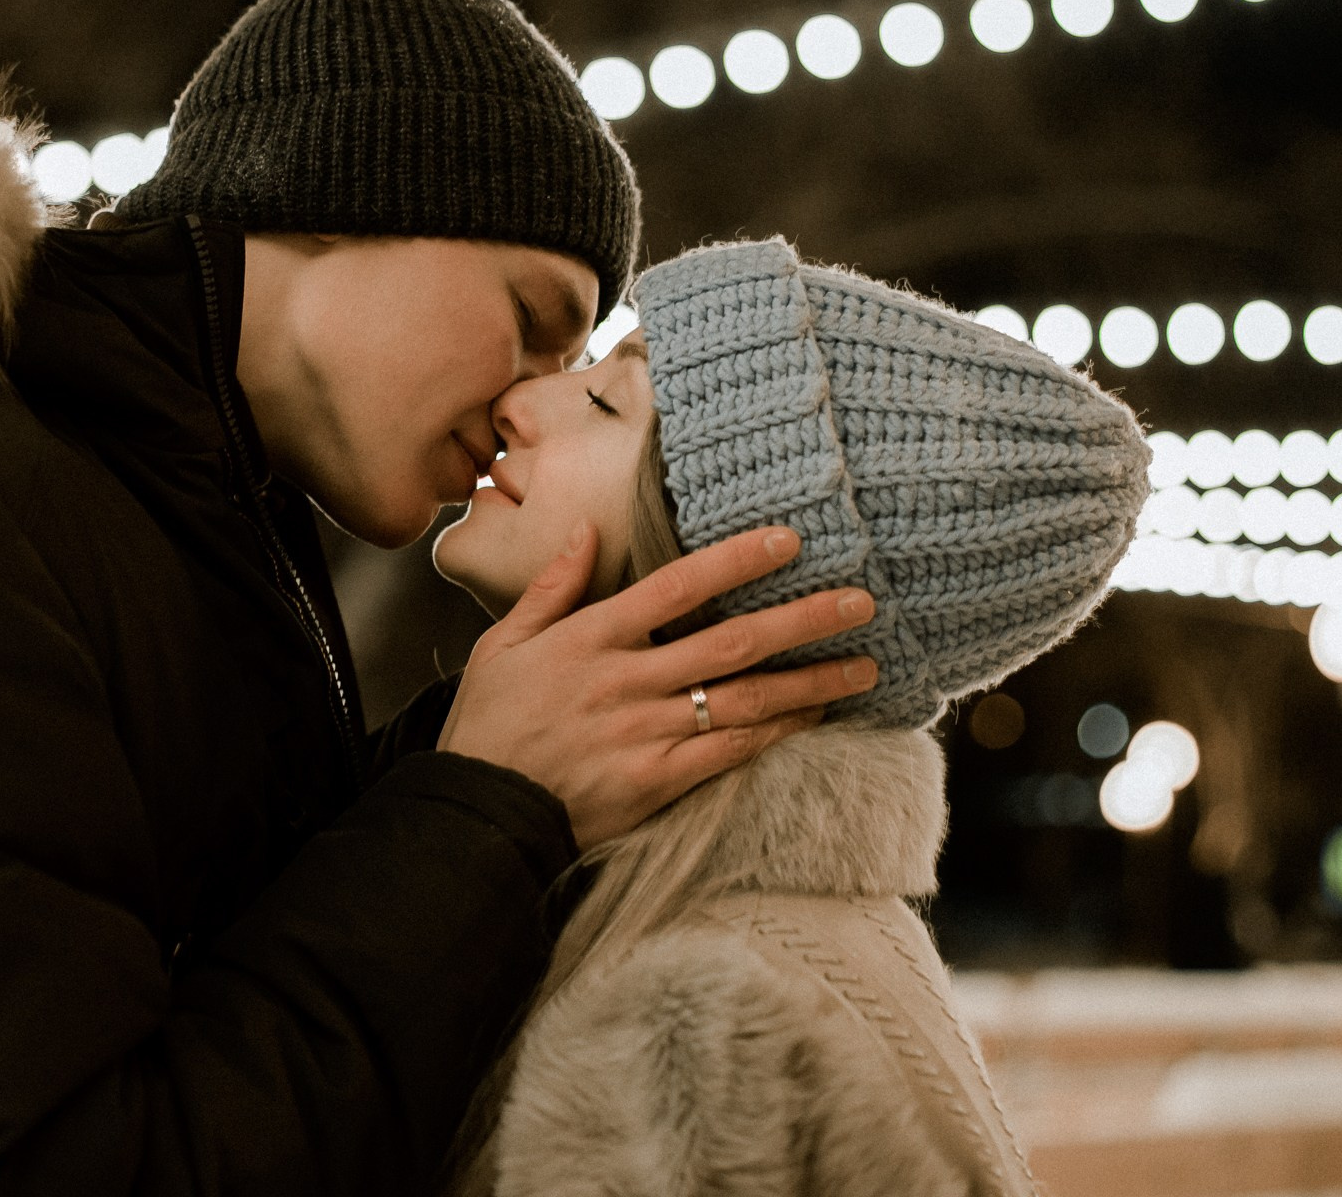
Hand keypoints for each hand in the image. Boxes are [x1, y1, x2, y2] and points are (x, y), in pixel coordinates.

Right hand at [437, 524, 878, 847]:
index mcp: (589, 638)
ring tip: (863, 665)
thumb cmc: (488, 724)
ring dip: (809, 681)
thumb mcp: (502, 644)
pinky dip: (776, 734)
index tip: (787, 541)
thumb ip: (553, 586)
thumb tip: (587, 531)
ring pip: (744, 699)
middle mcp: (625, 680)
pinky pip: (730, 752)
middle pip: (731, 641)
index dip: (735, 560)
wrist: (479, 810)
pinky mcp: (656, 781)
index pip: (676, 585)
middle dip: (801, 619)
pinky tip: (814, 718)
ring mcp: (644, 733)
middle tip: (859, 602)